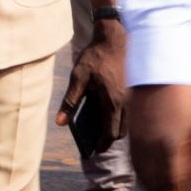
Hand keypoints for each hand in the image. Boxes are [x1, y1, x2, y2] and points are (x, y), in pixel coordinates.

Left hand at [58, 18, 128, 146]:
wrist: (114, 40)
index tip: (93, 150)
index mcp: (112, 101)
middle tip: (94, 143)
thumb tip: (60, 122)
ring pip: (125, 122)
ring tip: (98, 130)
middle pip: (121, 131)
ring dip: (114, 129)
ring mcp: (130, 97)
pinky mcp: (130, 92)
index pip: (111, 132)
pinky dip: (117, 118)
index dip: (102, 144)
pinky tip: (103, 114)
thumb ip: (70, 101)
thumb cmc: (95, 58)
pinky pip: (126, 112)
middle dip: (109, 139)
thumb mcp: (78, 77)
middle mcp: (124, 102)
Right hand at [128, 83, 190, 190]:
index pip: (177, 184)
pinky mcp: (133, 138)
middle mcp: (153, 149)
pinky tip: (150, 186)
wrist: (160, 74)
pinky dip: (144, 180)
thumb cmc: (188, 98)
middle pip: (159, 185)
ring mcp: (140, 143)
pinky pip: (137, 166)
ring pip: (145, 177)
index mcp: (173, 147)